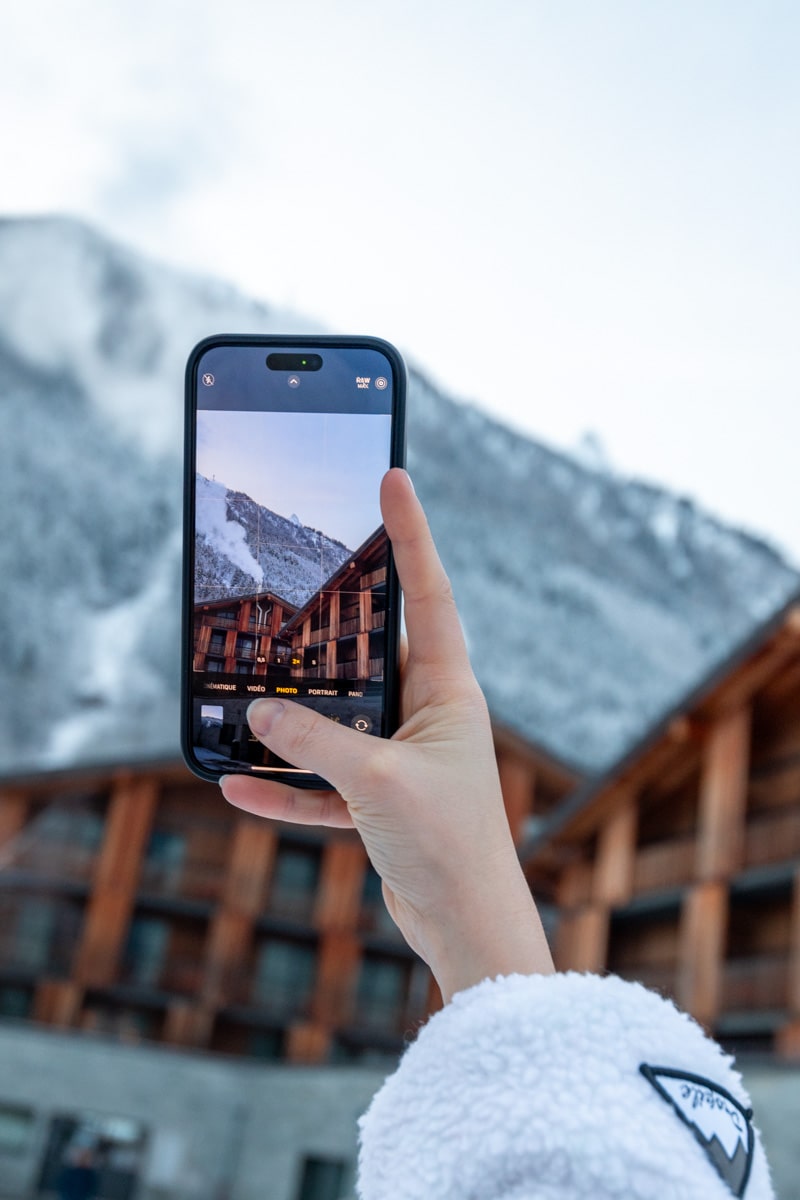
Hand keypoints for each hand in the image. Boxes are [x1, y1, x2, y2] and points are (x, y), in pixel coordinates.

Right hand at [221, 468, 553, 1001]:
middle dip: (332, 621)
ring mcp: (400, 756)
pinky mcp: (378, 800)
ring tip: (240, 696)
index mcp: (447, 689)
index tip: (392, 477)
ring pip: (336, 717)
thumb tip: (256, 713)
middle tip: (297, 577)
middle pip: (371, 650)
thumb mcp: (376, 780)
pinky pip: (321, 781)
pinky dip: (283, 784)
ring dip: (291, 716)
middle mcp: (427, 713)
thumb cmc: (447, 846)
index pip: (427, 592)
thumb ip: (315, 740)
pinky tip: (235, 786)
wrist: (467, 928)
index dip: (409, 533)